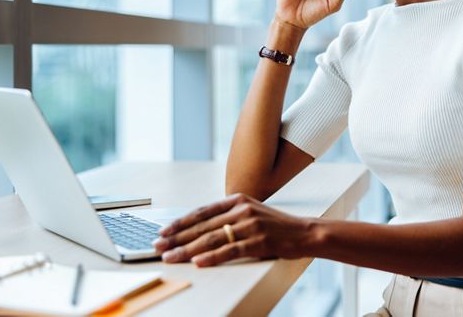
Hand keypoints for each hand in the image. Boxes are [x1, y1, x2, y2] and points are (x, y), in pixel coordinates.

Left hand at [153, 193, 318, 266]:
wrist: (304, 232)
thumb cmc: (275, 226)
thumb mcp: (250, 212)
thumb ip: (228, 216)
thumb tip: (198, 229)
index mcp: (237, 200)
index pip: (201, 212)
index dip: (180, 222)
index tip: (163, 231)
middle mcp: (241, 209)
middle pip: (202, 226)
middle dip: (176, 238)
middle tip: (158, 246)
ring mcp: (250, 225)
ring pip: (211, 239)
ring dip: (187, 250)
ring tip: (171, 257)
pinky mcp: (259, 241)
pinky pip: (230, 251)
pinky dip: (212, 257)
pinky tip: (198, 262)